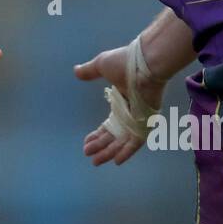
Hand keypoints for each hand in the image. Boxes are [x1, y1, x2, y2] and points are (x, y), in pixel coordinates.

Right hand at [74, 45, 166, 166]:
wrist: (144, 63)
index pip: (108, 124)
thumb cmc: (125, 63)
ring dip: (109, 151)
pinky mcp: (146, 122)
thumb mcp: (101, 65)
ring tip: (96, 161)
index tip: (86, 142)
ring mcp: (139, 118)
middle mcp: (130, 113)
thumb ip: (89, 71)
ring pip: (123, 141)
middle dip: (100, 146)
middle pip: (114, 136)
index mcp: (120, 101)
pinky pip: (136, 141)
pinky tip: (116, 160)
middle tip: (88, 154)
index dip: (97, 134)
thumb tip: (76, 71)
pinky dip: (127, 151)